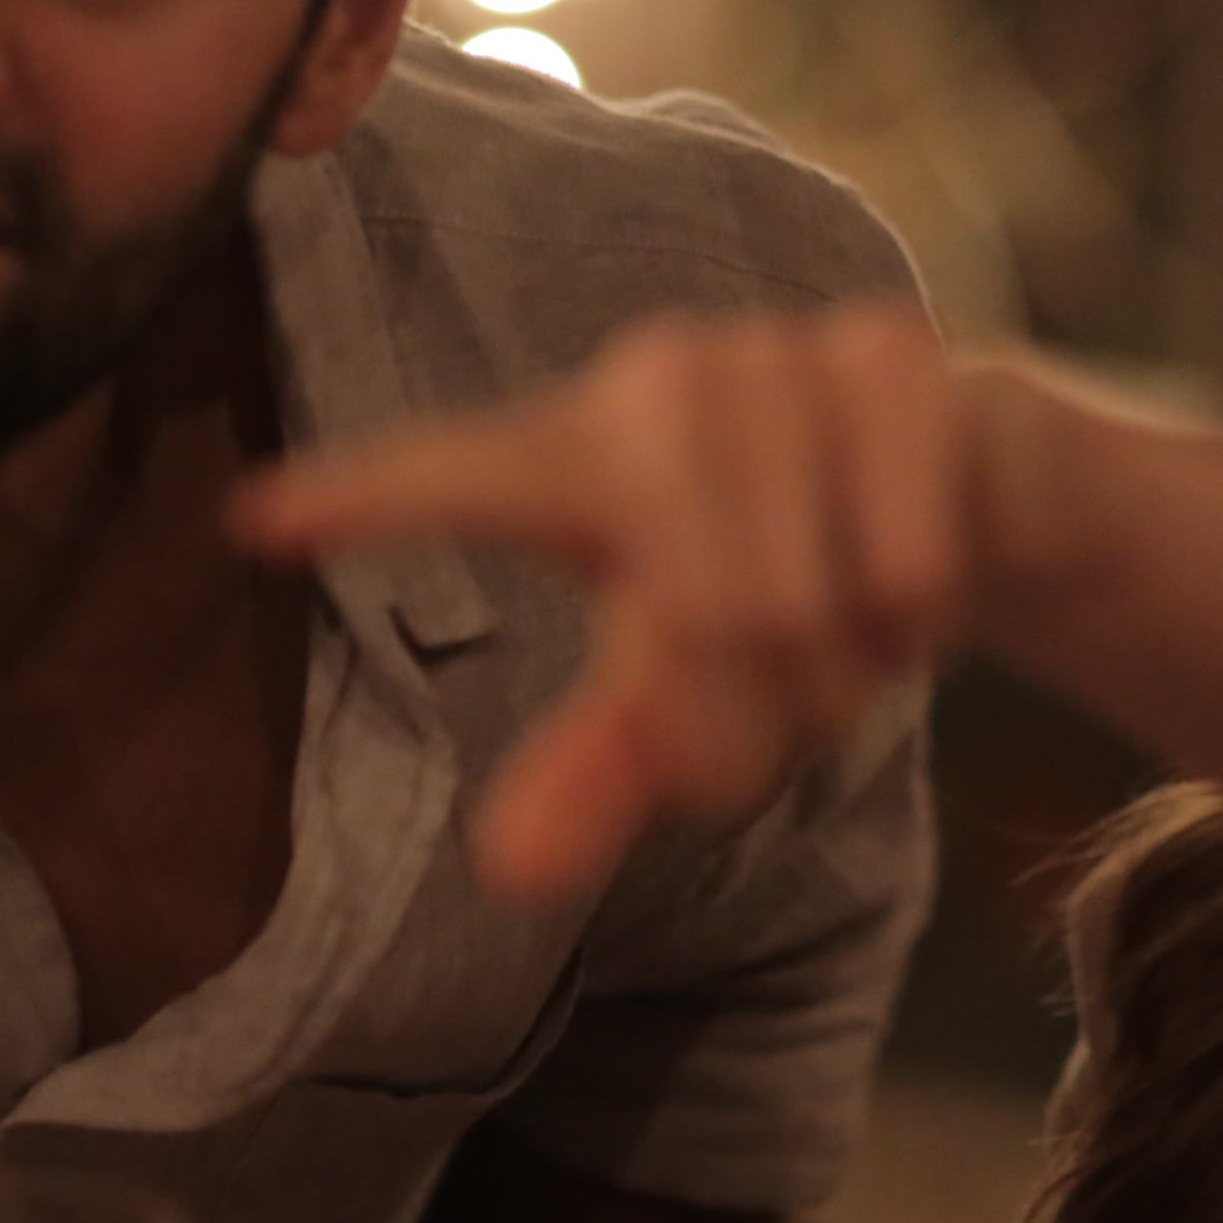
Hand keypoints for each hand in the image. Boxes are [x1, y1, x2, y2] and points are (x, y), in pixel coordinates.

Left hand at [236, 306, 964, 901]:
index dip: (367, 500)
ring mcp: (770, 353)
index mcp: (574, 455)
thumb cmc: (790, 575)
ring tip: (848, 618)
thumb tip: (509, 872)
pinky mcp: (887, 350)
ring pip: (796, 598)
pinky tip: (917, 570)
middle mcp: (654, 382)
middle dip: (756, 702)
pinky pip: (899, 555)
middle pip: (688, 619)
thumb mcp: (689, 681)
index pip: (459, 480)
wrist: (968, 477)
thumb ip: (601, 773)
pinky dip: (918, 608)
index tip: (253, 521)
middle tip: (789, 683)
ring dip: (842, 662)